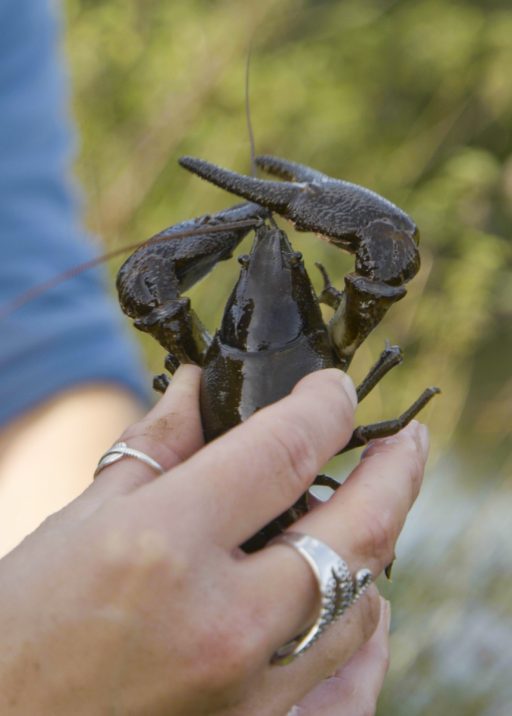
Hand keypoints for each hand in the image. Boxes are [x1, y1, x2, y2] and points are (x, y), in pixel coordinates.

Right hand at [0, 366, 428, 714]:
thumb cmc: (23, 627)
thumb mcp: (81, 521)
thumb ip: (155, 448)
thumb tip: (199, 386)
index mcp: (162, 545)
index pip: (281, 450)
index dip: (323, 406)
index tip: (334, 389)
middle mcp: (220, 618)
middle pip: (356, 527)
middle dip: (397, 469)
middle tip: (407, 438)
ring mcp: (246, 688)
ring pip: (362, 601)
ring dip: (374, 546)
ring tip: (361, 511)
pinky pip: (346, 671)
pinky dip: (357, 621)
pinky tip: (343, 594)